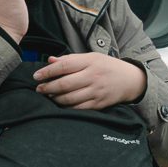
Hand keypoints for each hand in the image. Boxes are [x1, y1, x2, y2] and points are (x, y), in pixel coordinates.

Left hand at [33, 53, 147, 109]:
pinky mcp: (98, 104)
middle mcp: (93, 76)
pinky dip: (65, 107)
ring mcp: (96, 91)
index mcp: (90, 62)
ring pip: (69, 98)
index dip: (48, 71)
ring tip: (48, 96)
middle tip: (39, 89)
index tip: (36, 76)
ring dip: (55, 99)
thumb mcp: (91, 58)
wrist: (130, 80)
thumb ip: (70, 59)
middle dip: (48, 87)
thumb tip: (50, 60)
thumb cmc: (106, 67)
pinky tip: (59, 104)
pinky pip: (77, 108)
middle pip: (64, 84)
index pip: (65, 66)